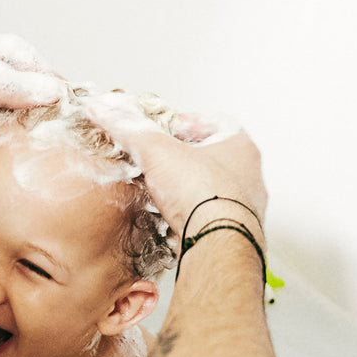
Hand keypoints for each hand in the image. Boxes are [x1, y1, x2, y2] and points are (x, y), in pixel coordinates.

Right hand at [84, 93, 266, 237]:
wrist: (217, 245)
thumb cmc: (204, 196)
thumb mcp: (157, 152)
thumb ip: (131, 129)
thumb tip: (108, 110)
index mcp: (240, 146)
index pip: (213, 121)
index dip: (185, 121)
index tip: (165, 128)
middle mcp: (248, 175)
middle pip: (213, 156)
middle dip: (185, 156)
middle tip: (162, 158)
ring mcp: (244, 206)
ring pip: (214, 188)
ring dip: (189, 187)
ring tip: (164, 189)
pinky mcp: (233, 232)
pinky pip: (211, 217)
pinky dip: (192, 214)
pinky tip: (173, 217)